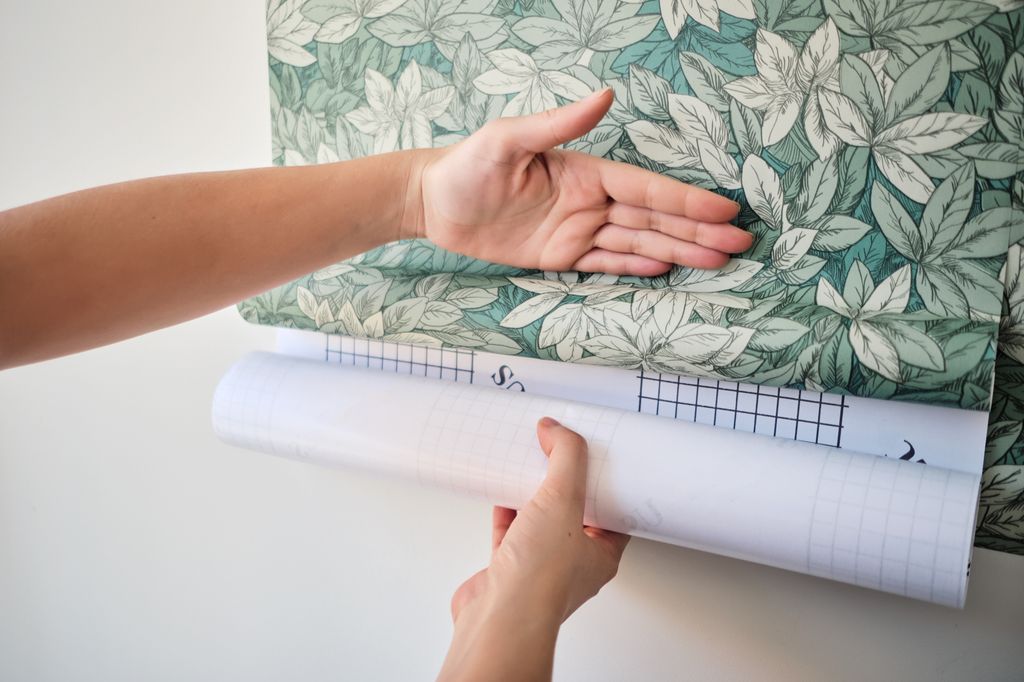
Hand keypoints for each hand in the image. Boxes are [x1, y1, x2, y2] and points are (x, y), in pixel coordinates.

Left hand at [413, 88, 751, 276]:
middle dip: (697, 231)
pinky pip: (607, 263)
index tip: (724, 210)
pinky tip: (669, 269)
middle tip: (740, 244)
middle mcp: (589, 202)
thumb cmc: (467, 166)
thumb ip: (558, 123)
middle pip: (653, 220)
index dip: (684, 201)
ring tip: (719, 260)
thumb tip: (606, 95)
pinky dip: (637, 267)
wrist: (434, 204)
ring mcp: (577, 230)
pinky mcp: (560, 256)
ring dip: (679, 252)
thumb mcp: (509, 139)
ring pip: (638, 243)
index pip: (645, 189)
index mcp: (585, 172)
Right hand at [438, 418, 628, 680]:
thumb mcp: (562, 499)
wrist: (498, 618)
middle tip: (561, 457)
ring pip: (540, 523)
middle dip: (566, 486)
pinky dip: (505, 512)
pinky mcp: (506, 570)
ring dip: (535, 497)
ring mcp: (538, 568)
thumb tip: (557, 430)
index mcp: (600, 554)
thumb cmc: (540, 580)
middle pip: (574, 514)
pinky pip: (509, 534)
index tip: (594, 457)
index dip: (605, 483)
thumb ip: (564, 458)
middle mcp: (572, 564)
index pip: (612, 512)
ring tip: (531, 467)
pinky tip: (501, 494)